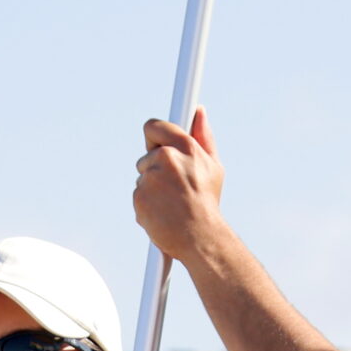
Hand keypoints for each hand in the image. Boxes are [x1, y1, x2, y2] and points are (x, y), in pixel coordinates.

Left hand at [132, 106, 225, 259]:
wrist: (201, 238)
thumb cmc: (208, 203)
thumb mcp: (212, 167)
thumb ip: (203, 137)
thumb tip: (199, 112)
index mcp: (185, 147)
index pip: (153, 127)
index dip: (154, 138)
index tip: (156, 144)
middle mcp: (166, 158)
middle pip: (146, 157)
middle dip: (155, 169)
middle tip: (174, 187)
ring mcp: (151, 178)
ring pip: (142, 177)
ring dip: (152, 188)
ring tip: (171, 203)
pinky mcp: (139, 197)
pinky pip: (138, 195)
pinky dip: (147, 204)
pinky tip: (163, 212)